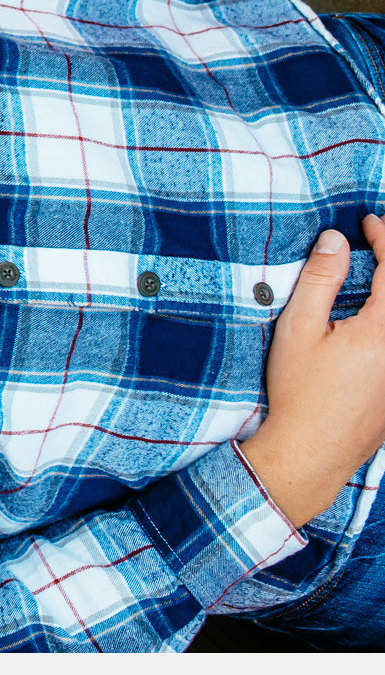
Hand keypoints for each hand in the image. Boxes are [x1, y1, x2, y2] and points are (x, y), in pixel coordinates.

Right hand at [238, 216, 384, 526]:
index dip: (384, 238)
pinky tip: (376, 311)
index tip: (367, 222)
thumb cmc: (300, 392)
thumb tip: (335, 240)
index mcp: (383, 331)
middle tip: (378, 239)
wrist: (312, 452)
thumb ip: (320, 280)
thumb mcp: (299, 329)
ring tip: (378, 273)